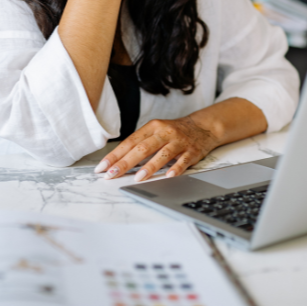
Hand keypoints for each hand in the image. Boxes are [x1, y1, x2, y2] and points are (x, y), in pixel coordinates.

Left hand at [94, 115, 217, 181]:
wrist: (203, 127)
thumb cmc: (174, 132)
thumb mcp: (156, 131)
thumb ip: (140, 144)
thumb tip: (118, 161)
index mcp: (152, 127)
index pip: (130, 142)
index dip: (115, 155)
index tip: (103, 167)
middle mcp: (164, 133)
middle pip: (142, 148)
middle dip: (125, 162)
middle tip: (112, 174)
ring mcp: (179, 142)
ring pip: (162, 154)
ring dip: (149, 167)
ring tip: (137, 178)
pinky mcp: (192, 151)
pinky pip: (183, 160)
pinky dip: (175, 168)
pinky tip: (168, 176)